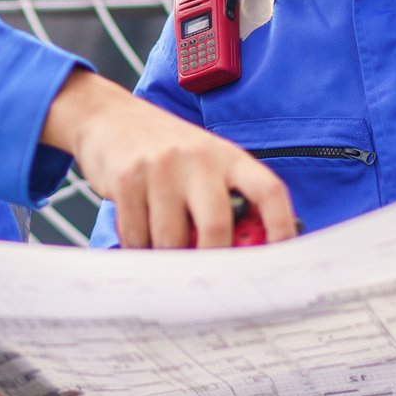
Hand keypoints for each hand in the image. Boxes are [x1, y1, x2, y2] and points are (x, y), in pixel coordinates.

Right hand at [40, 70, 297, 249]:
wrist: (111, 118)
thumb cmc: (168, 152)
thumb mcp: (206, 164)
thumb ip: (227, 200)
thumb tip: (246, 255)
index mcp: (228, 157)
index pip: (267, 191)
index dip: (282, 225)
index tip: (284, 257)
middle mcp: (198, 159)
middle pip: (217, 225)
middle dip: (213, 260)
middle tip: (209, 278)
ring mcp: (161, 168)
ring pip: (172, 239)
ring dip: (170, 259)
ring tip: (167, 254)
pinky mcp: (127, 179)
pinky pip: (137, 235)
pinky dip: (141, 250)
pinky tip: (141, 240)